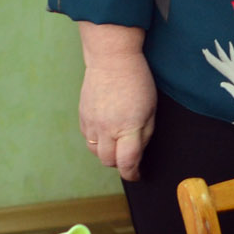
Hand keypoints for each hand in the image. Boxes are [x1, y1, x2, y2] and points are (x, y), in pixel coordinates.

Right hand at [77, 23, 156, 181]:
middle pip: (108, 161)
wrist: (111, 58)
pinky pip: (87, 138)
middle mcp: (106, 128)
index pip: (127, 162)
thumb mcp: (151, 108)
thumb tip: (138, 153)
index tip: (137, 175)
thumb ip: (145, 134)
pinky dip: (96, 140)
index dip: (132, 174)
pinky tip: (106, 128)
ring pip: (95, 152)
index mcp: (127, 127)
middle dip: (119, 164)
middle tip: (128, 157)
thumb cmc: (136, 80)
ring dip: (106, 153)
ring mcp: (91, 123)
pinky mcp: (82, 116)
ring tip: (116, 141)